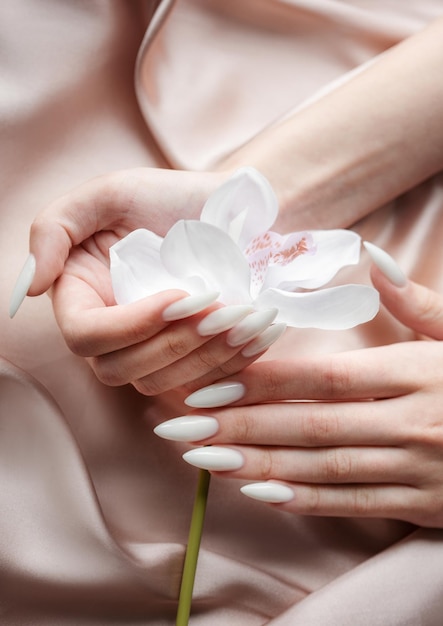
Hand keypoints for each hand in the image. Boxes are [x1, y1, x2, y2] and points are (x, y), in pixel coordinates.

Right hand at [12, 167, 281, 393]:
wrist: (227, 213)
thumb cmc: (169, 198)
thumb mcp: (111, 194)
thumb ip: (55, 228)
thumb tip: (29, 289)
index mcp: (83, 296)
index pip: (84, 336)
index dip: (129, 327)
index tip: (177, 296)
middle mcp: (112, 332)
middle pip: (120, 370)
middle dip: (173, 343)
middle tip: (219, 307)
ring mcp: (152, 350)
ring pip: (162, 384)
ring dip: (205, 357)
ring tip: (243, 318)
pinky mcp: (189, 360)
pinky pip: (202, 386)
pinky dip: (231, 366)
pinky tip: (258, 334)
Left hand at [155, 246, 442, 526]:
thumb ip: (417, 301)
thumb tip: (372, 258)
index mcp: (416, 373)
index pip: (322, 377)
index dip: (261, 381)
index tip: (209, 382)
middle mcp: (410, 423)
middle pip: (309, 424)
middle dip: (238, 426)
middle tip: (180, 424)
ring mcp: (417, 470)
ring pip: (323, 468)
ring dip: (258, 464)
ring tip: (203, 459)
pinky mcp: (424, 506)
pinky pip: (355, 504)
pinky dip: (305, 500)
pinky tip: (261, 492)